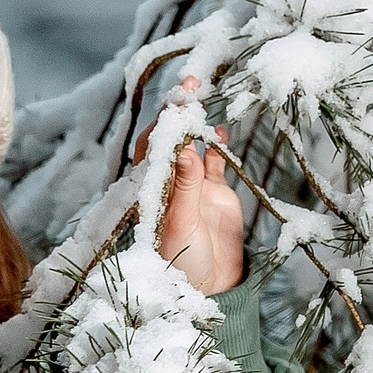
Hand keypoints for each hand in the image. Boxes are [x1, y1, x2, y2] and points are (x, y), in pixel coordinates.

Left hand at [133, 76, 246, 295]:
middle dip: (179, 111)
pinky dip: (216, 147)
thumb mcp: (180, 224)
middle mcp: (170, 185)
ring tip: (202, 95)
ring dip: (197, 124)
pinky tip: (220, 130)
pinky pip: (214, 164)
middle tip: (190, 82)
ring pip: (192, 147)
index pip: (154, 147)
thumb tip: (184, 150)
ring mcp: (192, 189)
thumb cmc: (181, 264)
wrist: (207, 290)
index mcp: (152, 191)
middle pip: (172, 140)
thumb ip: (184, 188)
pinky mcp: (214, 196)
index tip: (177, 99)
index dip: (165, 122)